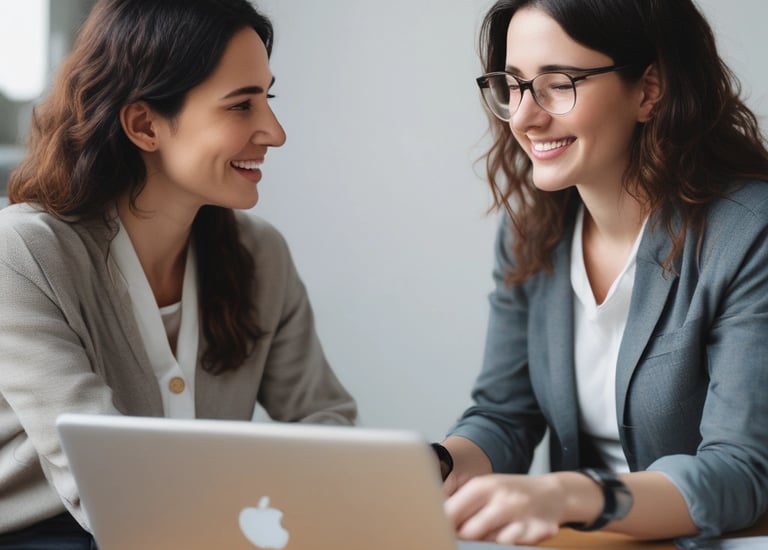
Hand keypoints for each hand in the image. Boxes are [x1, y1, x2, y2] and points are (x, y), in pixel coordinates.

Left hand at [444, 473, 562, 545]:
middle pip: (469, 531)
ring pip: (492, 542)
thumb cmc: (510, 493)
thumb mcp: (485, 488)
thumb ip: (462, 504)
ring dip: (486, 543)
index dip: (443, 526)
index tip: (439, 532)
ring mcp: (522, 514)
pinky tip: (512, 535)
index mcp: (484, 485)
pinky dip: (509, 544)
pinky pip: (514, 545)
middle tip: (463, 538)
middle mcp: (503, 497)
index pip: (452, 511)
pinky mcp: (539, 530)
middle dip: (464, 540)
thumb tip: (435, 522)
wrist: (553, 493)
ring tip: (490, 535)